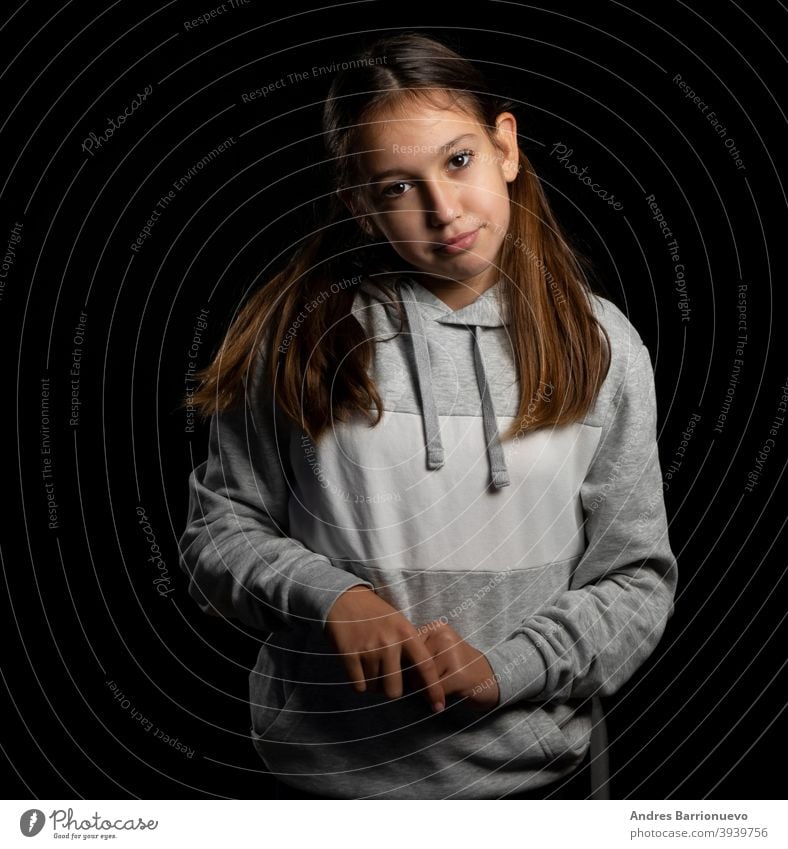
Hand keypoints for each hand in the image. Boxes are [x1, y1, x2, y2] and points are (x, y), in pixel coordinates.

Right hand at [324, 586, 446, 713]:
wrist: (346, 598)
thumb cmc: (377, 613)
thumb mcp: (399, 623)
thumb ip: (409, 647)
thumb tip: (419, 680)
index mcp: (406, 633)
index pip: (425, 667)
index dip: (433, 689)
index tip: (438, 706)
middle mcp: (389, 642)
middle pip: (395, 689)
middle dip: (392, 691)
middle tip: (388, 681)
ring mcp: (368, 649)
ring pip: (375, 688)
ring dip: (374, 685)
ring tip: (371, 668)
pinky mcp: (349, 654)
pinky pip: (359, 685)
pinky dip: (360, 683)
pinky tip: (359, 669)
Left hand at [412, 619, 499, 711]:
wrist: (490, 678)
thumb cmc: (455, 667)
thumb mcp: (436, 652)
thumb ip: (415, 655)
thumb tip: (390, 669)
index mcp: (436, 627)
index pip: (406, 648)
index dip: (405, 665)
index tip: (410, 674)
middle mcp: (444, 636)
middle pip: (412, 663)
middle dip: (414, 679)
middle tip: (426, 686)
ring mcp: (453, 654)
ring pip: (422, 678)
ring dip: (425, 690)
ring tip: (437, 690)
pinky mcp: (459, 674)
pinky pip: (435, 690)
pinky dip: (435, 699)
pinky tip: (442, 700)